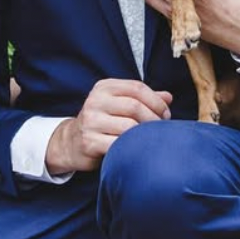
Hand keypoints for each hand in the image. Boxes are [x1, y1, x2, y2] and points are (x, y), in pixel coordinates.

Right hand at [46, 79, 171, 173]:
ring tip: (150, 140)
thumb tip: (168, 97)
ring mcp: (91, 121)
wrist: (71, 142)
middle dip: (154, 119)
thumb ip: (142, 99)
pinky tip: (137, 150)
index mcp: (103, 87)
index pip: (137, 88)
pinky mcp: (90, 142)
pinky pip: (120, 145)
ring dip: (146, 136)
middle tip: (161, 130)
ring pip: (130, 127)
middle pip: (135, 106)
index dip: (156, 101)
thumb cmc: (101, 122)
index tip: (166, 114)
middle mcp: (95, 101)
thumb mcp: (117, 104)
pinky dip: (133, 148)